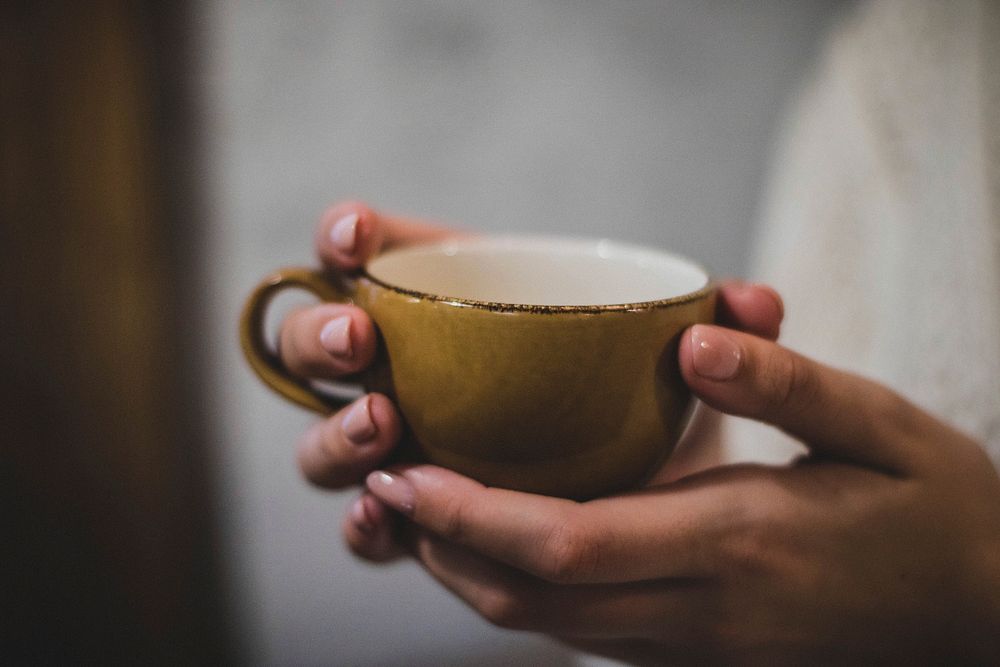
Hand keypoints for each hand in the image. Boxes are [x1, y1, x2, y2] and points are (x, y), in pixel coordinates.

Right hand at [280, 200, 781, 555]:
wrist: (644, 478)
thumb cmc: (641, 393)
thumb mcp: (677, 354)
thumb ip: (721, 326)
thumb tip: (754, 305)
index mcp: (452, 298)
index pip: (375, 251)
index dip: (348, 237)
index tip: (358, 237)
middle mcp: (406, 368)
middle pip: (321, 341)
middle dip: (323, 334)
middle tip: (364, 339)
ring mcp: (400, 444)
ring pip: (327, 438)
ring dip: (338, 432)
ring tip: (384, 428)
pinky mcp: (416, 514)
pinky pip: (369, 520)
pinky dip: (366, 522)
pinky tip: (383, 520)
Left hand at [358, 325, 999, 663]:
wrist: (983, 616)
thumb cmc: (937, 511)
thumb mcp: (884, 427)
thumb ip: (786, 381)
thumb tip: (691, 336)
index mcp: (738, 541)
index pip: (568, 542)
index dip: (470, 515)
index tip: (403, 471)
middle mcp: (700, 608)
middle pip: (531, 599)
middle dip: (441, 548)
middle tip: (381, 484)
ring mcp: (695, 644)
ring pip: (546, 627)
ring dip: (468, 575)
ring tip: (415, 512)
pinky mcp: (697, 650)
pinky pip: (581, 631)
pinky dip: (519, 591)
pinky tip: (495, 545)